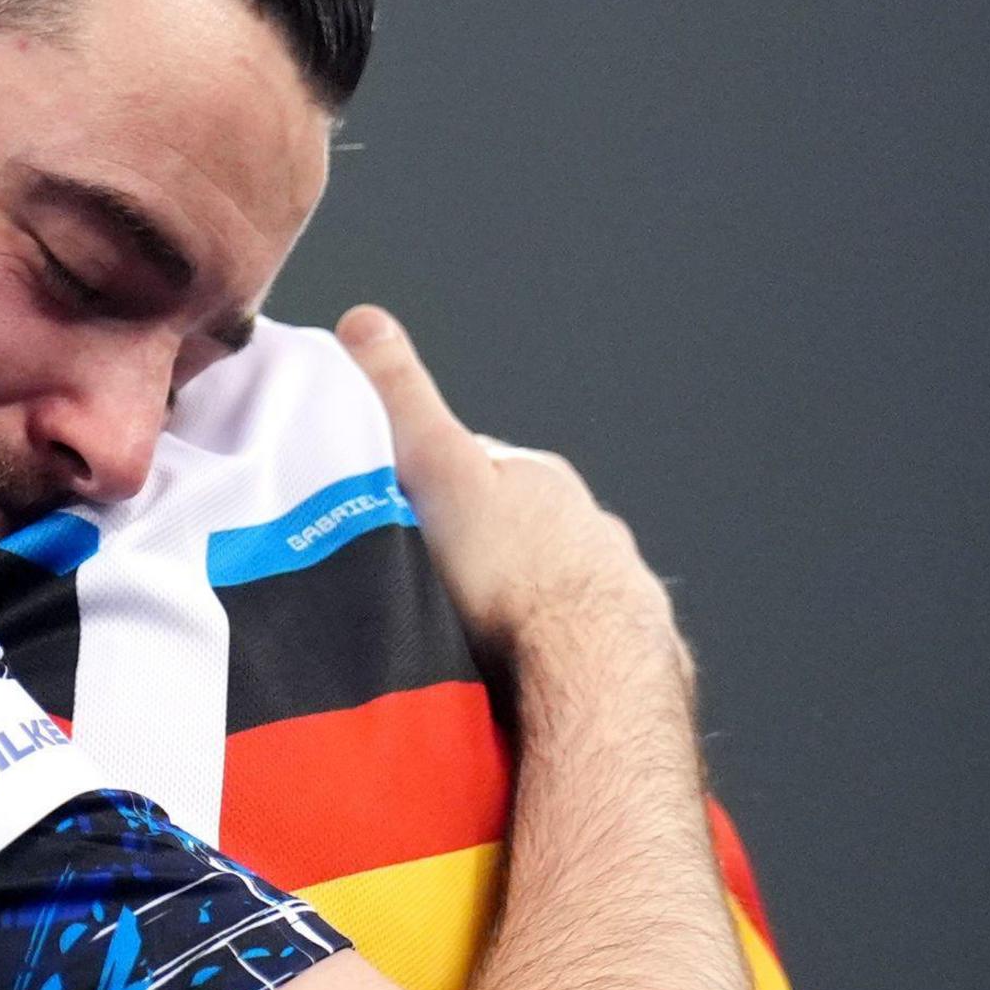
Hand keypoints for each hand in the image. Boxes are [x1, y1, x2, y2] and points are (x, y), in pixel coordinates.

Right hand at [337, 307, 680, 674]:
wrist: (586, 668)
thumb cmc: (508, 574)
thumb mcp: (437, 471)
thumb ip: (402, 402)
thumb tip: (363, 320)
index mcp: (540, 477)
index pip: (476, 464)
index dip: (430, 483)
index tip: (397, 511)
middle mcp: (586, 522)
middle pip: (516, 523)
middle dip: (477, 544)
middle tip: (427, 582)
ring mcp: (612, 582)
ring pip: (549, 579)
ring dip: (516, 597)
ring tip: (470, 634)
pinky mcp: (626, 643)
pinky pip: (578, 634)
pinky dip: (551, 642)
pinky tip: (521, 668)